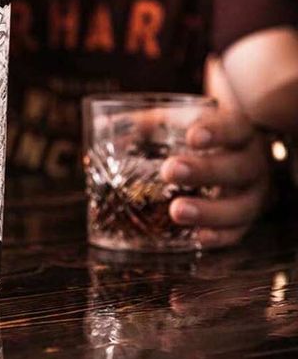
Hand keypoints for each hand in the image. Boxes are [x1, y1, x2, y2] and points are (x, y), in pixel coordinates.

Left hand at [161, 60, 271, 248]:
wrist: (229, 149)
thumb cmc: (195, 133)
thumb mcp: (176, 121)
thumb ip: (147, 123)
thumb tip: (106, 124)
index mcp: (238, 131)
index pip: (234, 127)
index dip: (216, 132)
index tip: (192, 136)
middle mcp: (253, 162)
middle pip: (238, 168)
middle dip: (204, 171)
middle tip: (170, 170)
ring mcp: (253, 194)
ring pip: (241, 207)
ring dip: (209, 211)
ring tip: (176, 211)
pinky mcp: (245, 220)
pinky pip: (238, 233)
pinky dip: (219, 237)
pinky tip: (197, 238)